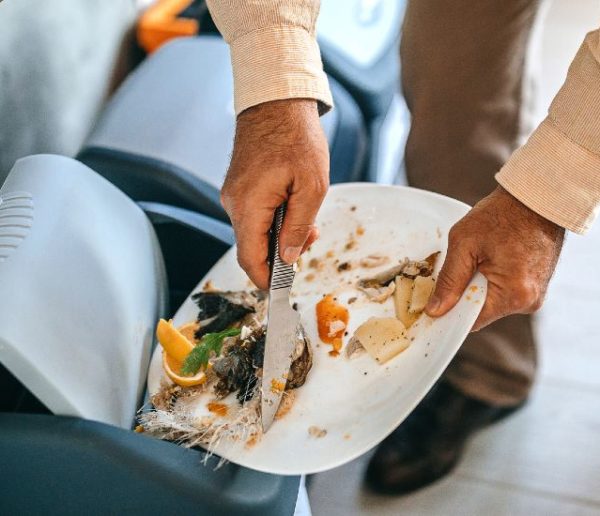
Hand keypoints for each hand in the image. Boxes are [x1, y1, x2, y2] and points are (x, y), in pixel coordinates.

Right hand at [221, 99, 328, 288]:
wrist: (276, 101)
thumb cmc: (297, 137)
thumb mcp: (311, 186)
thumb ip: (298, 226)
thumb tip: (286, 257)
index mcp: (248, 205)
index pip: (250, 258)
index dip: (266, 279)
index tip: (282, 289)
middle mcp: (233, 203)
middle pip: (252, 247)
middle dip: (281, 253)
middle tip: (311, 238)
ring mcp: (233, 194)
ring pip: (254, 232)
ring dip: (280, 235)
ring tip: (307, 218)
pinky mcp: (238, 187)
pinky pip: (253, 216)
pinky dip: (273, 220)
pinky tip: (293, 206)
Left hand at [425, 186, 564, 330]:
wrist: (536, 198)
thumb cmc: (501, 215)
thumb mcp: (464, 244)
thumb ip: (448, 281)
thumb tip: (436, 311)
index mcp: (513, 295)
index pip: (471, 321)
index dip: (450, 312)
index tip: (433, 302)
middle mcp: (528, 302)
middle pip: (481, 312)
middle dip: (464, 295)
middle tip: (457, 267)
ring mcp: (535, 295)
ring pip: (492, 302)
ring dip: (478, 285)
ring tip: (478, 258)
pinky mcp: (537, 286)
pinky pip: (505, 292)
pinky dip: (492, 280)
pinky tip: (491, 259)